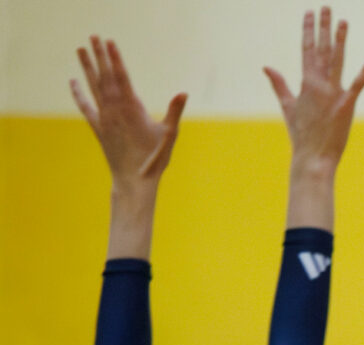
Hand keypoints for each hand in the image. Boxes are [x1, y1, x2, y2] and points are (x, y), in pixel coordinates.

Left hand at [71, 37, 186, 189]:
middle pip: (105, 77)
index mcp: (132, 109)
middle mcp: (114, 110)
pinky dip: (78, 93)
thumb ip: (175, 112)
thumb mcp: (169, 135)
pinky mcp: (98, 128)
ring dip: (87, 66)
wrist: (133, 181)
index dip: (115, 58)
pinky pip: (85, 106)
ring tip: (80, 49)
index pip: (121, 77)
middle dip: (99, 56)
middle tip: (93, 36)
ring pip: (93, 86)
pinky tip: (73, 81)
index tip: (109, 42)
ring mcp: (104, 118)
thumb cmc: (155, 160)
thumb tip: (183, 93)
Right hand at [264, 8, 363, 174]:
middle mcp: (318, 84)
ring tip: (343, 21)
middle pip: (322, 50)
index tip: (308, 12)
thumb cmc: (301, 134)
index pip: (306, 49)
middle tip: (325, 7)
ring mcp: (333, 93)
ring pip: (337, 60)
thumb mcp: (287, 106)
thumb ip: (279, 84)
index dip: (308, 30)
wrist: (313, 156)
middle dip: (323, 27)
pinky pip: (358, 84)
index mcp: (305, 82)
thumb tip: (266, 67)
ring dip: (340, 39)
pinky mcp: (347, 105)